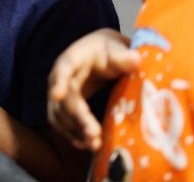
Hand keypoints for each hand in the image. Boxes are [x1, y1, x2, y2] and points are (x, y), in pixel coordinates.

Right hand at [47, 29, 139, 150]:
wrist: (101, 56)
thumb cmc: (108, 50)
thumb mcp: (115, 48)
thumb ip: (123, 55)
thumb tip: (135, 59)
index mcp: (72, 58)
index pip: (63, 69)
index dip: (59, 83)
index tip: (58, 95)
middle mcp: (60, 77)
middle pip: (63, 98)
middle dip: (77, 117)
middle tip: (93, 134)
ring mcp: (59, 93)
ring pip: (60, 114)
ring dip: (75, 130)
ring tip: (94, 145)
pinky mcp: (64, 107)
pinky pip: (62, 123)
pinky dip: (72, 134)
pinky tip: (85, 145)